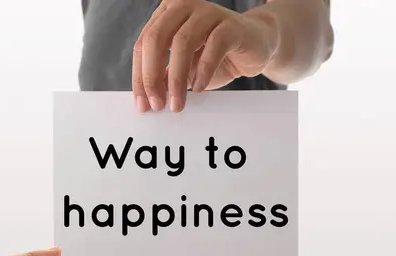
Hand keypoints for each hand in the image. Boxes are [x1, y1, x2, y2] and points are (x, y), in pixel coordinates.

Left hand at [133, 0, 278, 112]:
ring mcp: (207, 13)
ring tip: (178, 103)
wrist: (255, 46)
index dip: (139, 76)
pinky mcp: (231, 25)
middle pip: (156, 39)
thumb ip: (164, 78)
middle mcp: (183, 7)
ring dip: (177, 79)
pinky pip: (213, 46)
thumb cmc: (215, 57)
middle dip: (152, 76)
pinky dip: (203, 70)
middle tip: (157, 104)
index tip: (142, 105)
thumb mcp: (183, 69)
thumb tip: (145, 100)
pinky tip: (200, 88)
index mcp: (166, 14)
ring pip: (182, 42)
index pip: (143, 44)